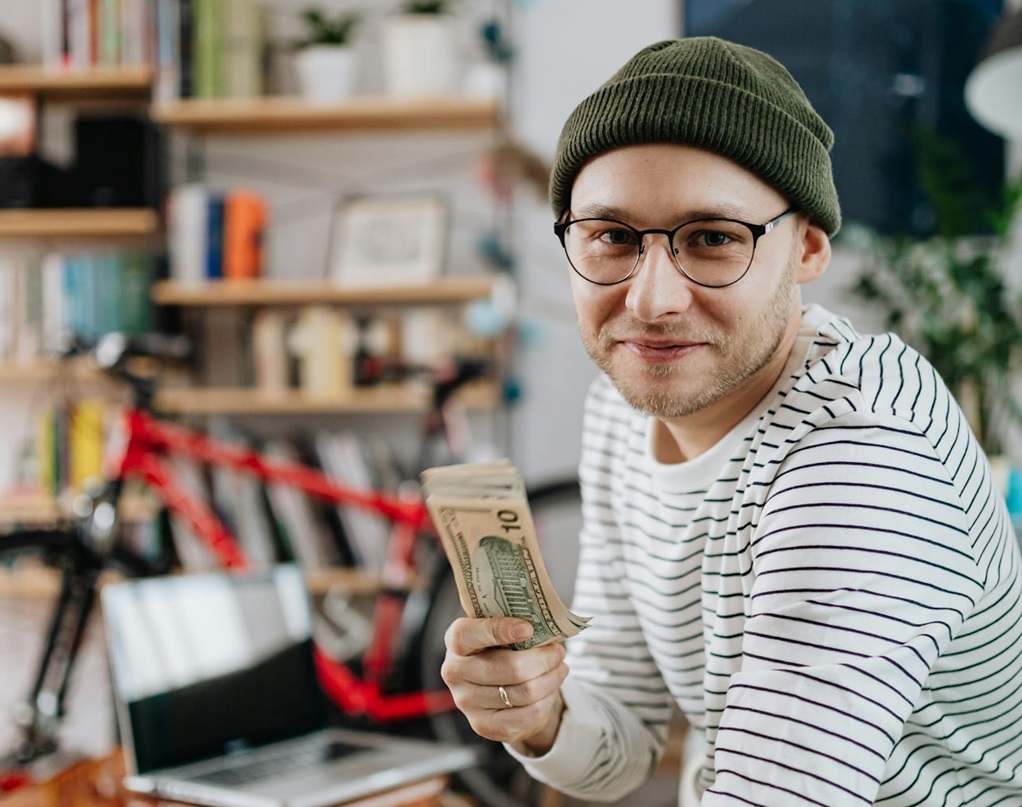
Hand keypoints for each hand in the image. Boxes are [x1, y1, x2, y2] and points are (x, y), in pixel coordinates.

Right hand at [441, 617, 568, 750]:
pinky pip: (528, 715)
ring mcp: (467, 702)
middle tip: (558, 652)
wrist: (497, 685)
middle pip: (510, 668)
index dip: (498, 630)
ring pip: (524, 692)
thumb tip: (546, 626)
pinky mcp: (484, 726)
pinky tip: (550, 690)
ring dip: (550, 679)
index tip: (528, 628)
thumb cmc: (502, 648)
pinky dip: (546, 700)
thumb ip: (515, 622)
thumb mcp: (502, 629)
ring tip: (560, 669)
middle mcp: (455, 672)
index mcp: (456, 641)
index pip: (468, 634)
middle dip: (543, 659)